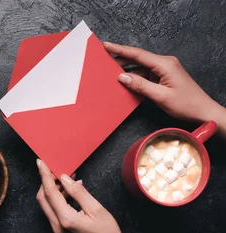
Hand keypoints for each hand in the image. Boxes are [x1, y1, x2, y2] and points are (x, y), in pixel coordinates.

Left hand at [35, 159, 129, 232]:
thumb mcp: (96, 209)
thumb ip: (79, 193)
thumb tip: (65, 178)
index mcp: (65, 219)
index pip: (50, 192)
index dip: (44, 175)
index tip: (41, 162)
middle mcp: (56, 225)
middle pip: (43, 198)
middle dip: (46, 182)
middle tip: (56, 169)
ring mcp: (56, 229)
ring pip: (47, 204)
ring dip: (53, 190)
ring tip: (69, 178)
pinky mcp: (59, 230)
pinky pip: (53, 210)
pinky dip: (58, 198)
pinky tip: (71, 191)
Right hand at [104, 42, 224, 125]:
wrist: (203, 110)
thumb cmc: (186, 104)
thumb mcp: (161, 96)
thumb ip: (141, 85)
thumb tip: (123, 77)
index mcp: (165, 64)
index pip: (138, 54)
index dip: (121, 49)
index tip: (107, 45)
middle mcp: (165, 63)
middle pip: (138, 58)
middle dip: (121, 58)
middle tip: (104, 59)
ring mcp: (165, 69)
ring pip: (141, 67)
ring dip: (128, 69)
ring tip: (111, 71)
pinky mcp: (164, 76)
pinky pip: (146, 74)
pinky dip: (136, 77)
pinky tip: (126, 81)